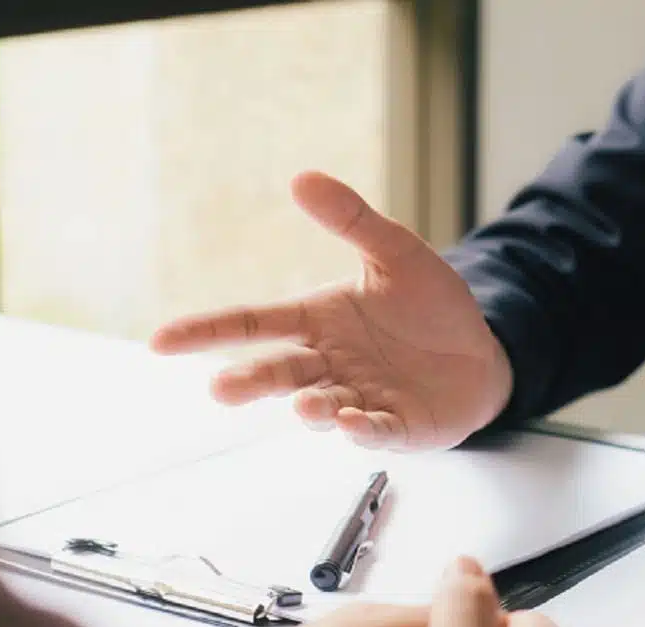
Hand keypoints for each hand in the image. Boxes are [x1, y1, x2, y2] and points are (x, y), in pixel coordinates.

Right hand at [149, 172, 513, 450]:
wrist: (482, 349)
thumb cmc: (430, 305)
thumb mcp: (395, 253)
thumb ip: (352, 220)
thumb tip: (302, 177)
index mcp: (318, 320)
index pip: (254, 323)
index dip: (207, 331)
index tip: (162, 341)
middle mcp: (329, 363)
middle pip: (279, 372)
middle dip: (250, 381)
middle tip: (221, 389)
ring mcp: (360, 397)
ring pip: (322, 405)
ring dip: (310, 407)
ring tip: (303, 404)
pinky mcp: (397, 426)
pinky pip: (374, 430)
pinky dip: (361, 430)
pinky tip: (351, 422)